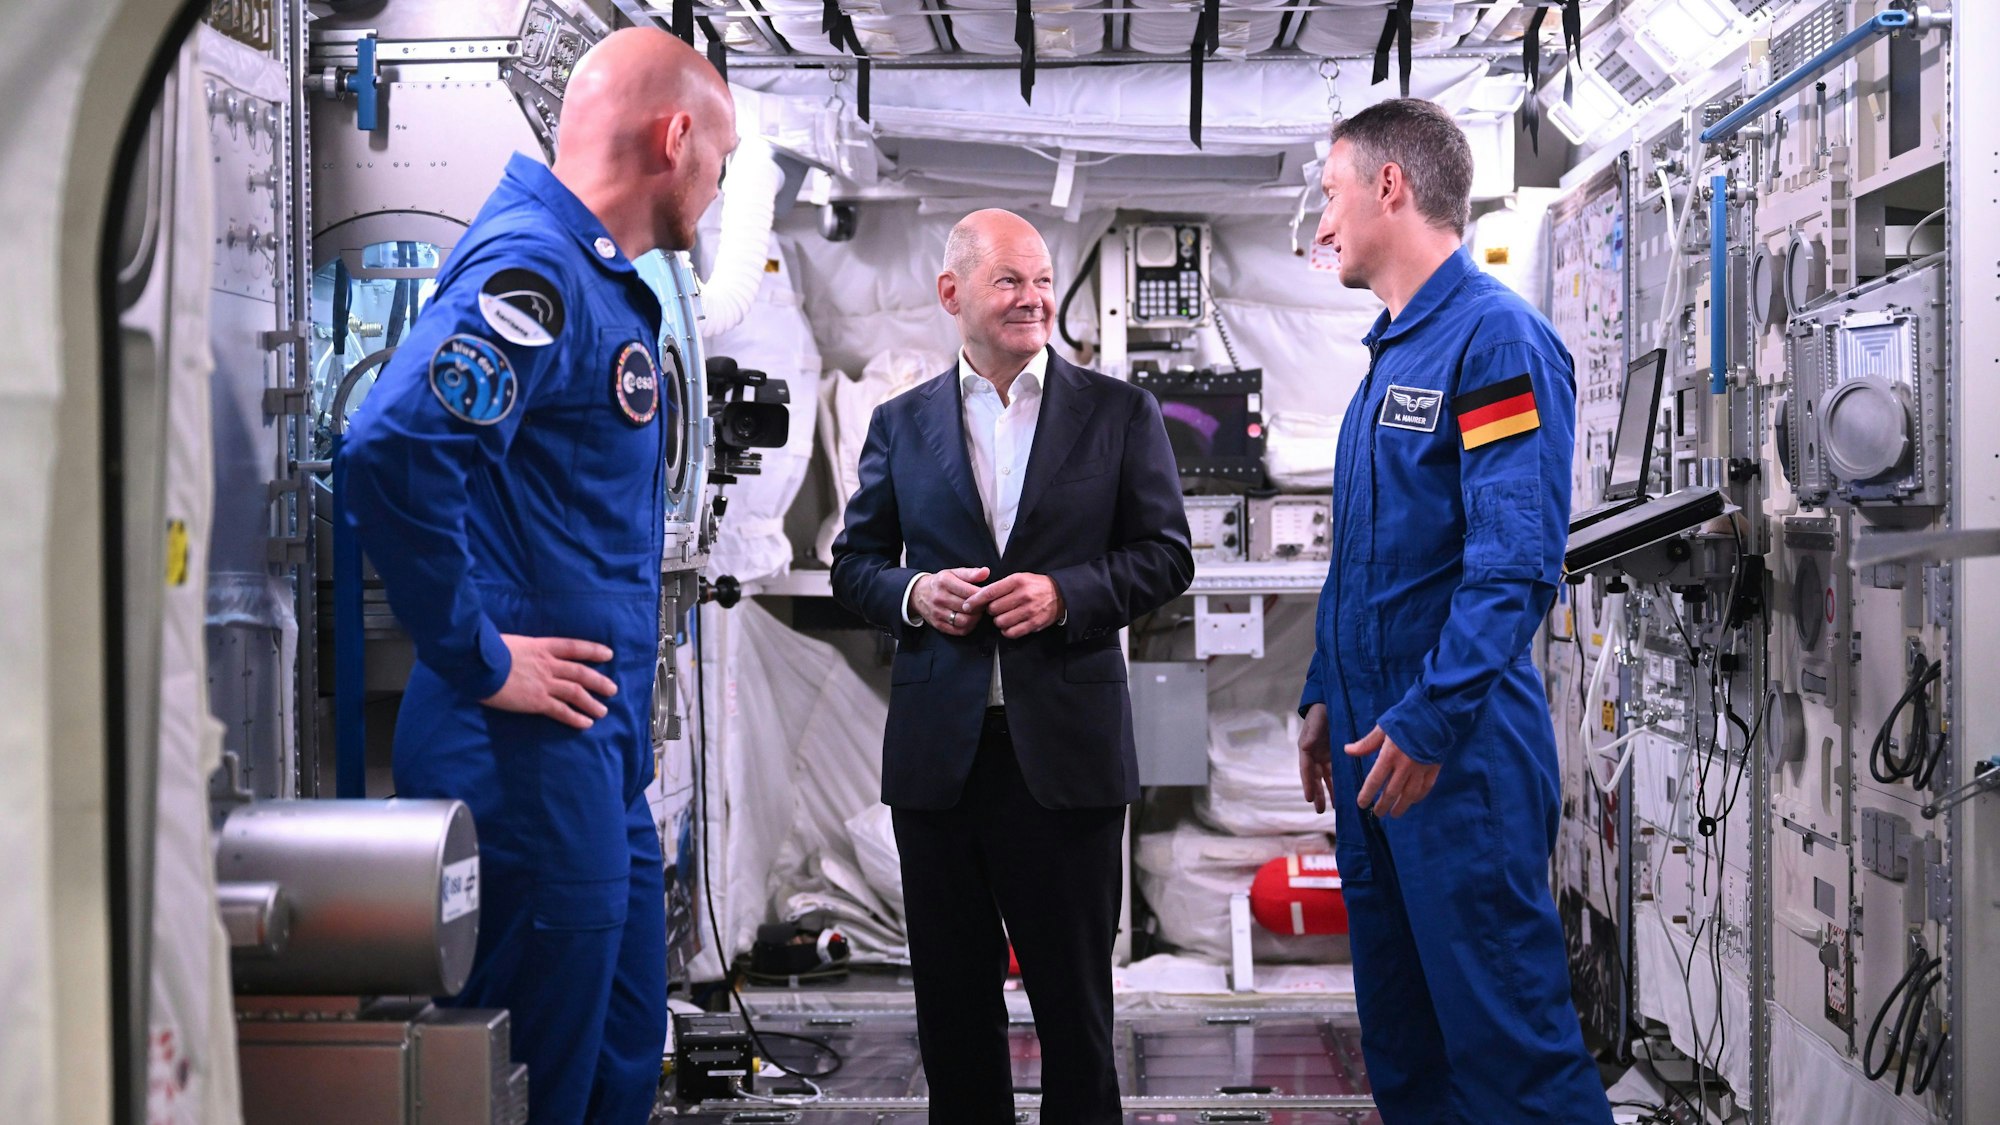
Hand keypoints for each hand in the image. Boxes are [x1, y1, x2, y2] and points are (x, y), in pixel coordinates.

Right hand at [481, 634, 618, 730]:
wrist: (478, 664)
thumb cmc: (488, 651)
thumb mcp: (513, 643)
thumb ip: (527, 650)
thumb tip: (528, 654)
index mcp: (542, 646)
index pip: (574, 647)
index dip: (593, 650)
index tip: (608, 654)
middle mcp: (548, 664)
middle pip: (581, 672)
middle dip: (599, 681)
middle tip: (612, 689)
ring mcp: (544, 683)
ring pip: (576, 693)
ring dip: (592, 703)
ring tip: (603, 711)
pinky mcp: (537, 701)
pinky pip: (561, 711)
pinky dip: (575, 717)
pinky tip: (585, 723)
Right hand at [913, 567, 989, 635]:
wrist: (918, 594)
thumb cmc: (940, 583)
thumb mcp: (953, 573)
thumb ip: (971, 573)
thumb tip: (986, 572)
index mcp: (944, 581)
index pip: (969, 591)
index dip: (982, 595)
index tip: (988, 595)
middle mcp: (940, 598)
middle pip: (968, 607)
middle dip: (980, 607)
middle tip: (985, 604)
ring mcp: (938, 613)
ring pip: (965, 621)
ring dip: (976, 618)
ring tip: (977, 612)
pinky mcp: (938, 625)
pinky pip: (959, 630)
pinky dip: (969, 627)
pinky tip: (970, 619)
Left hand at [961, 572, 1064, 638]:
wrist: (1060, 594)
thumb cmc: (1035, 586)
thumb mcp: (1019, 578)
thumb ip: (1000, 586)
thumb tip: (978, 597)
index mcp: (1016, 581)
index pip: (989, 592)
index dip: (975, 601)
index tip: (967, 605)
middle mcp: (1022, 595)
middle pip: (993, 609)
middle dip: (991, 611)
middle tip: (997, 608)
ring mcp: (1029, 610)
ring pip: (1000, 622)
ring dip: (999, 621)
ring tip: (1005, 616)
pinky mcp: (1033, 623)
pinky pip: (1011, 632)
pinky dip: (1007, 631)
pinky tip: (1011, 625)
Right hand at [1298, 703, 1333, 812]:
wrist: (1330, 704)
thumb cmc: (1320, 713)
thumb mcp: (1314, 722)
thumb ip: (1310, 735)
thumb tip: (1305, 747)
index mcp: (1306, 750)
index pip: (1306, 771)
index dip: (1307, 785)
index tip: (1309, 799)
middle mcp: (1315, 756)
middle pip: (1316, 779)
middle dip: (1318, 794)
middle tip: (1319, 811)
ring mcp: (1326, 756)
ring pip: (1327, 778)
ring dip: (1330, 791)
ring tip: (1335, 807)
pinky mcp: (1336, 755)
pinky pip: (1338, 771)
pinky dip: (1341, 781)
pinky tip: (1346, 791)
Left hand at [1347, 726, 1441, 817]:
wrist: (1435, 713)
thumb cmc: (1405, 718)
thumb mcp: (1383, 728)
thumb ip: (1366, 743)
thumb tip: (1347, 751)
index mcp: (1389, 755)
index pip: (1375, 781)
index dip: (1367, 794)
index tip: (1362, 804)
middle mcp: (1405, 766)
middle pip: (1392, 792)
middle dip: (1383, 806)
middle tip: (1377, 814)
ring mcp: (1421, 769)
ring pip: (1409, 795)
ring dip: (1401, 806)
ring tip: (1394, 814)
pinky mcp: (1434, 768)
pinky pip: (1425, 788)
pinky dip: (1418, 797)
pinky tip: (1412, 801)